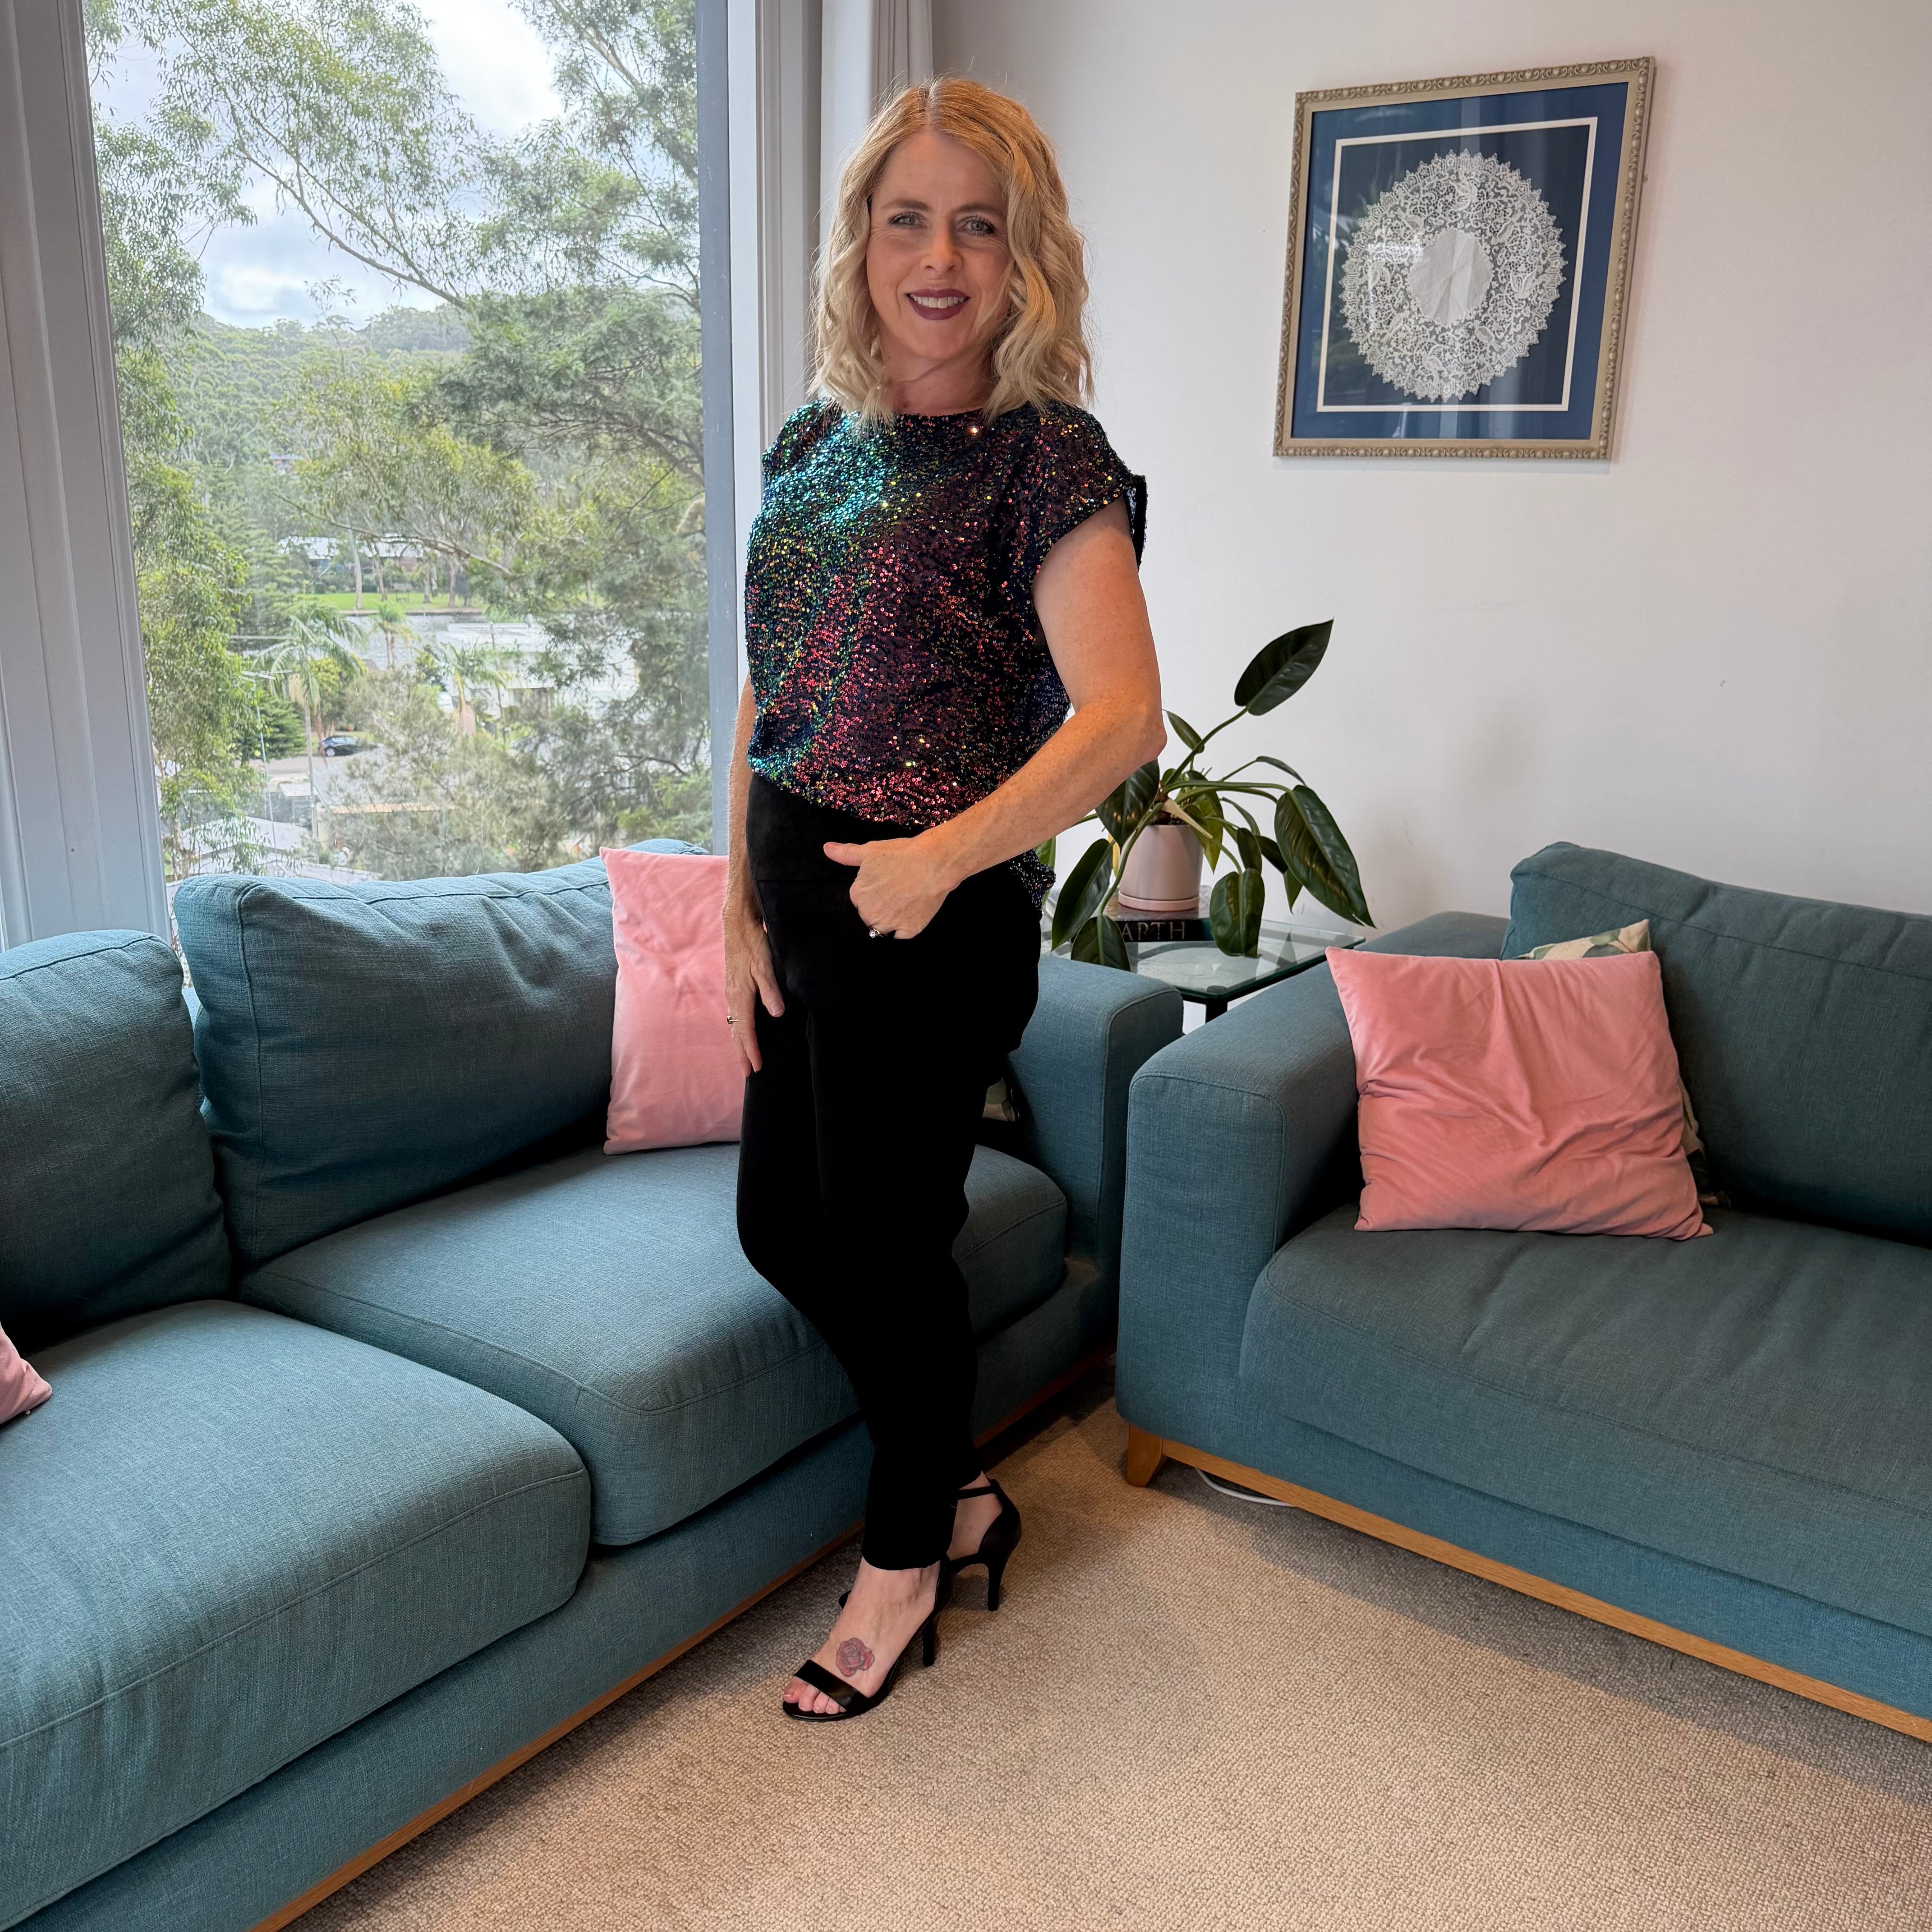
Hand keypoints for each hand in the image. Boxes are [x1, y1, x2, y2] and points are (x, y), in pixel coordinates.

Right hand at [722, 897, 783, 1073]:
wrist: (736, 924)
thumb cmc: (752, 943)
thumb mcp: (764, 964)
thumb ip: (771, 990)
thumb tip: (776, 1013)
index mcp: (740, 995)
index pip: (746, 1030)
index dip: (752, 1050)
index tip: (757, 1068)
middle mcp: (732, 996)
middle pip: (737, 1032)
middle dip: (742, 1053)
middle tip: (748, 1074)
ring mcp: (731, 991)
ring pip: (735, 1024)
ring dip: (740, 1042)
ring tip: (745, 1058)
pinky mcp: (733, 986)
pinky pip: (735, 1014)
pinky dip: (739, 1028)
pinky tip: (744, 1030)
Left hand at [822, 831, 958, 938]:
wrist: (933, 863)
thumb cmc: (901, 855)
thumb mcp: (870, 850)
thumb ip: (846, 854)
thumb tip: (826, 849)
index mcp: (858, 895)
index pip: (857, 902)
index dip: (868, 895)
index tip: (879, 887)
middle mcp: (870, 913)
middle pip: (867, 918)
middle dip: (875, 910)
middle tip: (891, 895)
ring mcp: (889, 924)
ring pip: (881, 930)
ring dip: (886, 922)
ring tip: (899, 907)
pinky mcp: (909, 930)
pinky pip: (899, 938)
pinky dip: (902, 931)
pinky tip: (908, 918)